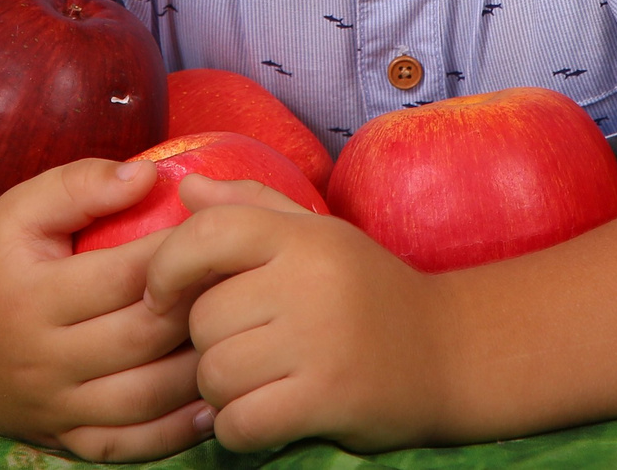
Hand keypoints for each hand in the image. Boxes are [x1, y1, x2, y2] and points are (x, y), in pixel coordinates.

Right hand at [0, 153, 213, 460]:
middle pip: (144, 338)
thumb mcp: (20, 208)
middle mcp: (44, 360)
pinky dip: (176, 432)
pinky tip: (212, 401)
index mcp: (34, 297)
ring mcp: (55, 407)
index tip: (220, 233)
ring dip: (200, 371)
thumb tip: (150, 176)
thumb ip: (81, 185)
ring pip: (145, 399)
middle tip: (246, 284)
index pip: (128, 275)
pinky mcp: (64, 440)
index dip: (183, 254)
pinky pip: (129, 446)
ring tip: (239, 339)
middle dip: (201, 309)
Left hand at [143, 175, 453, 451]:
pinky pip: (240, 422)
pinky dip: (239, 429)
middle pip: (203, 319)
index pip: (208, 234)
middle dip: (208, 345)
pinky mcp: (329, 397)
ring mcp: (322, 341)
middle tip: (245, 350)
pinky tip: (265, 417)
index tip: (163, 296)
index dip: (167, 267)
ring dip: (222, 392)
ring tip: (257, 384)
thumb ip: (251, 207)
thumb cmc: (372, 293)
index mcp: (304, 236)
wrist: (452, 353)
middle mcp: (312, 281)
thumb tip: (186, 188)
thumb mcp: (319, 237)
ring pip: (215, 374)